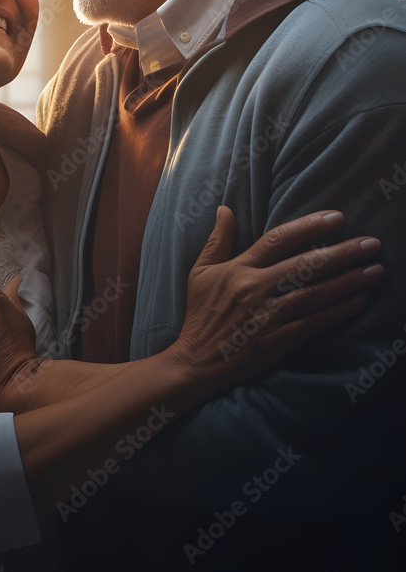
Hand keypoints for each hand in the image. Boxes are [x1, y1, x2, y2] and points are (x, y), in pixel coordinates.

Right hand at [165, 206, 383, 396]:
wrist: (194, 362)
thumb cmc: (199, 315)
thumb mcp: (200, 272)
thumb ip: (217, 240)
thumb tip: (225, 208)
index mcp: (239, 269)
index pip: (278, 239)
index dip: (309, 226)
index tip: (337, 217)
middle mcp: (255, 289)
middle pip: (305, 265)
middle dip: (343, 253)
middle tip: (373, 244)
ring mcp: (267, 316)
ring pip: (315, 293)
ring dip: (348, 282)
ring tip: (376, 271)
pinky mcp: (276, 341)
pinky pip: (313, 323)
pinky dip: (337, 312)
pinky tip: (359, 302)